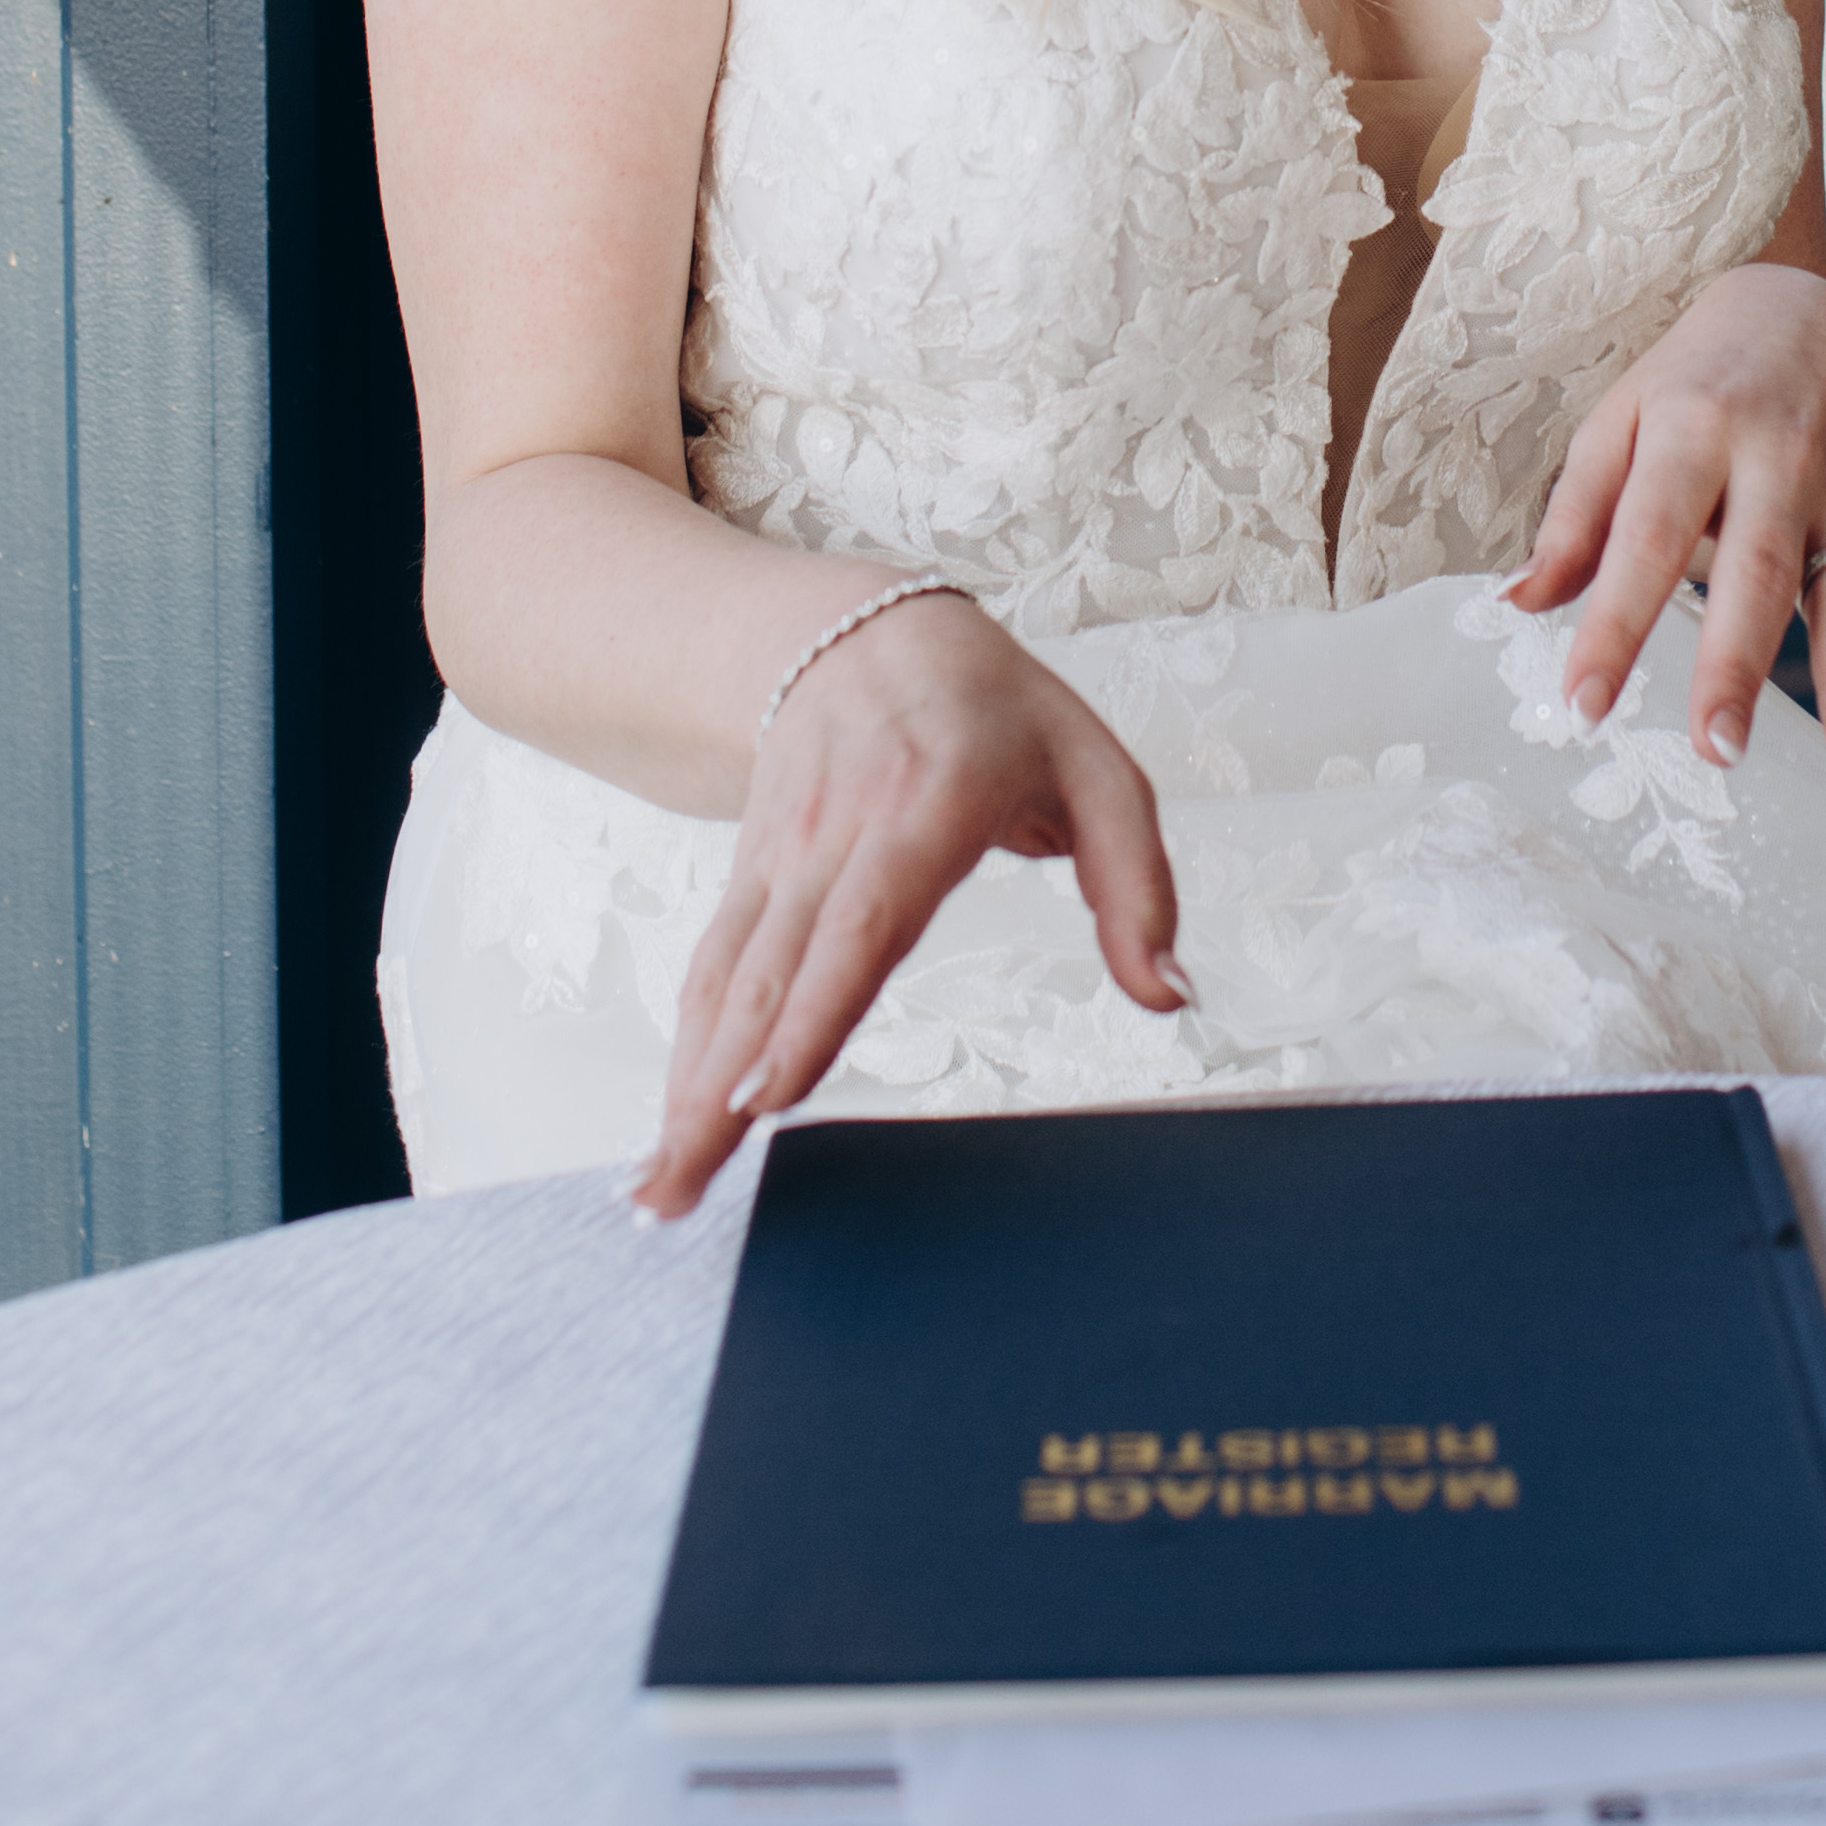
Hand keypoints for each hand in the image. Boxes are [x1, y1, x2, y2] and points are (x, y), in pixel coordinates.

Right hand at [632, 591, 1182, 1215]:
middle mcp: (837, 834)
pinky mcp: (752, 880)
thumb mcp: (1098, 770)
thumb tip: (1167, 994)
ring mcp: (783, 859)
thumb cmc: (997, 711)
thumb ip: (1137, 885)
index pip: (864, 921)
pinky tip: (671, 1130)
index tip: (772, 1096)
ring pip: (726, 982)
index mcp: (929, 804)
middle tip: (681, 1187)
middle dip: (722, 1087)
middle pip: (772, 975)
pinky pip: (712, 972)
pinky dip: (685, 1053)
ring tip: (659, 1190)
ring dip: (688, 1089)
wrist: (871, 634)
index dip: (812, 1011)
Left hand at [1502, 259, 1825, 776]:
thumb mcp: (1623, 417)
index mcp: (1693, 426)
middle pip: (1756, 567)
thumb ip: (1575, 514)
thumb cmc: (1697, 377)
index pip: (1648, 536)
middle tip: (1715, 749)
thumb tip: (1518, 602)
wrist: (1812, 310)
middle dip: (1737, 664)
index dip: (1615, 622)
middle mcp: (1775, 455)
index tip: (1582, 703)